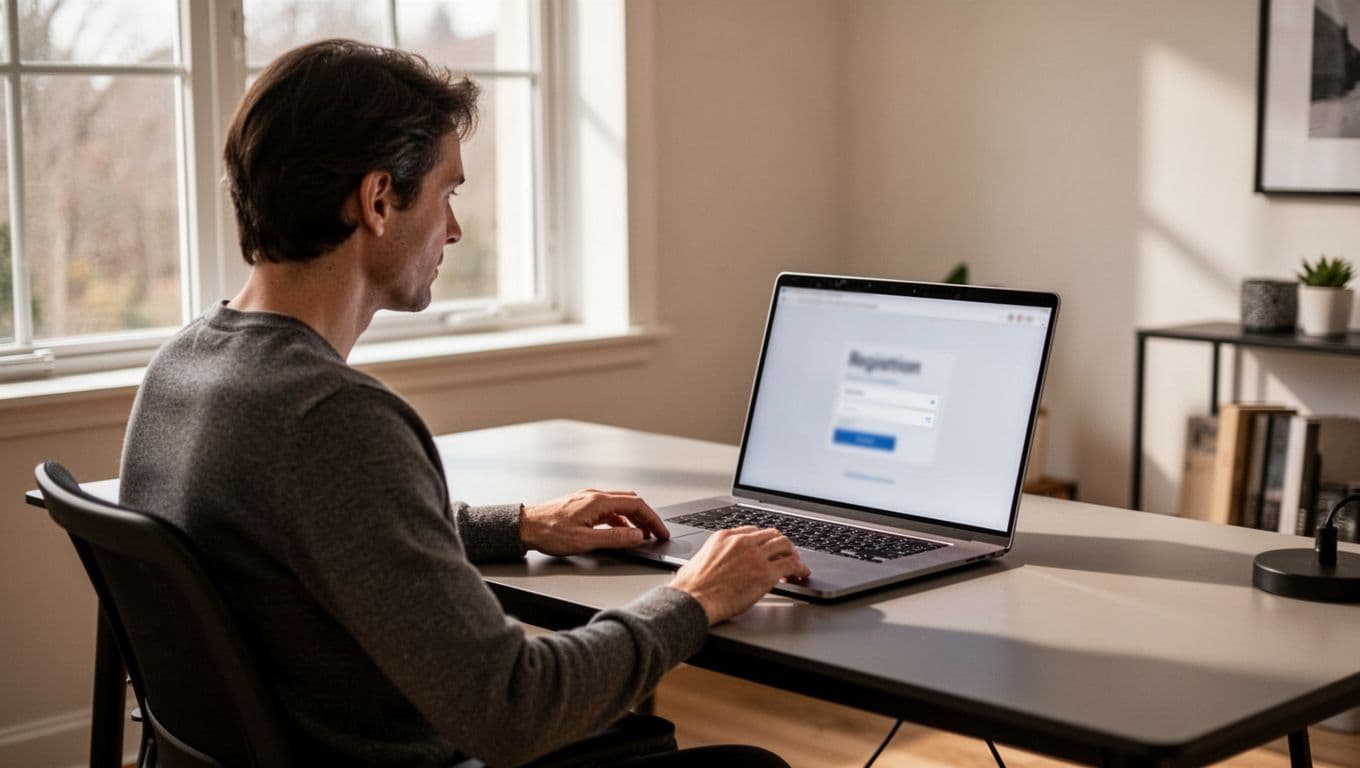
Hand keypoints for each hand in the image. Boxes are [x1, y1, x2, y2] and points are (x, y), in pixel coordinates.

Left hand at [521, 489, 669, 555]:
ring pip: (620, 505)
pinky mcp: (582, 505)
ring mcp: (588, 499)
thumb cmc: (549, 532)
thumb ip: (615, 538)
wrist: (525, 527)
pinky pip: (609, 510)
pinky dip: (621, 520)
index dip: (653, 519)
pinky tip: (620, 532)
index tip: (661, 532)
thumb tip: (638, 536)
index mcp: (598, 501)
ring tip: (641, 535)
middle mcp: (595, 496)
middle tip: (656, 533)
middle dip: (647, 518)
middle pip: (631, 502)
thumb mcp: (585, 541)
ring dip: (634, 519)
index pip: (636, 505)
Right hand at [668, 527, 810, 624]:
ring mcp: (756, 556)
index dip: (764, 540)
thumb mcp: (698, 560)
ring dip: (793, 554)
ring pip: (785, 545)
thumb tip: (713, 563)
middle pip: (772, 535)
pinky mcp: (766, 574)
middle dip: (781, 544)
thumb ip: (712, 556)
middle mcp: (743, 542)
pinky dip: (801, 568)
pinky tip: (803, 574)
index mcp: (725, 537)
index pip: (753, 531)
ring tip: (797, 563)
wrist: (693, 599)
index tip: (767, 547)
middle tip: (786, 553)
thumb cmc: (690, 587)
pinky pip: (792, 565)